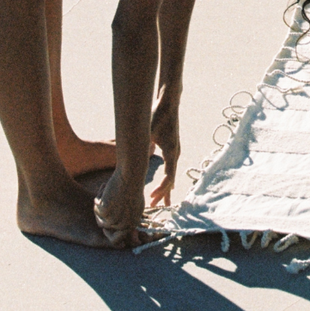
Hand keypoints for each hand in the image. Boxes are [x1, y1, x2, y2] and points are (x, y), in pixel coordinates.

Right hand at [93, 168, 146, 248]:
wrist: (131, 175)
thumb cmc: (133, 186)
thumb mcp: (134, 205)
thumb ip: (127, 217)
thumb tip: (115, 226)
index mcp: (133, 224)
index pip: (118, 237)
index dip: (109, 230)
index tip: (105, 222)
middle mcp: (124, 225)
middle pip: (106, 227)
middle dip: (102, 215)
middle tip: (101, 203)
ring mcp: (114, 219)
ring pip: (100, 220)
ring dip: (100, 207)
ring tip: (105, 193)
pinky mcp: (105, 212)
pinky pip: (96, 210)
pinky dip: (98, 199)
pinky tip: (103, 188)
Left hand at [149, 86, 180, 208]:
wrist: (169, 103)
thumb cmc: (158, 115)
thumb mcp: (147, 130)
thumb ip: (143, 143)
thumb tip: (133, 155)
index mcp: (171, 151)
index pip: (169, 176)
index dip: (161, 189)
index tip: (153, 198)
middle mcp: (175, 153)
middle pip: (171, 180)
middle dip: (163, 194)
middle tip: (154, 207)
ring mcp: (175, 151)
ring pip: (171, 176)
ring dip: (165, 189)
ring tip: (161, 203)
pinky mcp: (171, 148)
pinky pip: (170, 169)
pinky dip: (167, 180)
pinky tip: (165, 186)